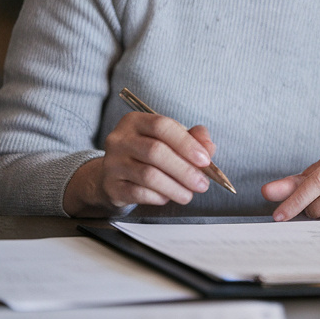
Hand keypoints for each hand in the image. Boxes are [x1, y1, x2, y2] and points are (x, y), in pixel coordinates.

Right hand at [64, 112, 215, 215]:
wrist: (114, 175)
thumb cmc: (147, 155)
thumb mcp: (170, 140)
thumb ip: (193, 138)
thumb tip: (209, 147)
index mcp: (136, 121)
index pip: (162, 126)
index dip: (186, 143)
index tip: (205, 160)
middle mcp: (120, 139)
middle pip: (155, 152)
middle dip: (185, 170)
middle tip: (202, 183)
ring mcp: (112, 163)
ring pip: (148, 175)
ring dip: (175, 187)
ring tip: (188, 194)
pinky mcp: (111, 185)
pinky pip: (138, 193)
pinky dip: (158, 197)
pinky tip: (167, 197)